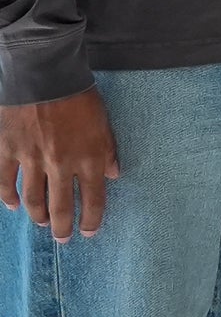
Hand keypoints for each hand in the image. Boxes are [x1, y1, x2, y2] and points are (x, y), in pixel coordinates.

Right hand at [0, 92, 119, 240]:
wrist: (45, 76)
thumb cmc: (79, 97)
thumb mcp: (104, 123)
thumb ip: (108, 151)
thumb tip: (114, 175)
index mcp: (89, 158)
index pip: (93, 199)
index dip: (91, 220)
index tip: (89, 232)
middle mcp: (60, 164)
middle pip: (61, 206)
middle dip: (63, 227)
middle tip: (63, 239)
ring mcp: (31, 159)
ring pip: (33, 199)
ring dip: (38, 216)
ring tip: (43, 224)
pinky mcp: (7, 150)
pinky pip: (5, 181)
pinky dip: (7, 197)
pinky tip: (13, 206)